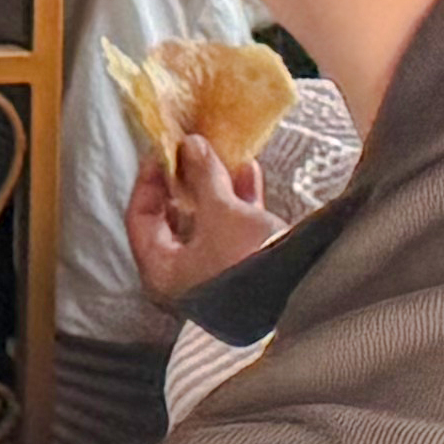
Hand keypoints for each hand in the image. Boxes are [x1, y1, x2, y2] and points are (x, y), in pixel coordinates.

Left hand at [127, 131, 280, 305]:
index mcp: (161, 271)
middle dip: (188, 181)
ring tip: (224, 155)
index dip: (150, 180)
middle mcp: (183, 279)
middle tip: (193, 150)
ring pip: (207, 223)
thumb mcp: (220, 211)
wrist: (303, 298)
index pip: (140, 218)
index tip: (163, 152)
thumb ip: (202, 176)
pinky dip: (239, 203)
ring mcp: (216, 277)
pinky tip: (249, 173)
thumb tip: (190, 145)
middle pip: (175, 220)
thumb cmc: (247, 260)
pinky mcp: (245, 273)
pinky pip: (234, 232)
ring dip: (216, 188)